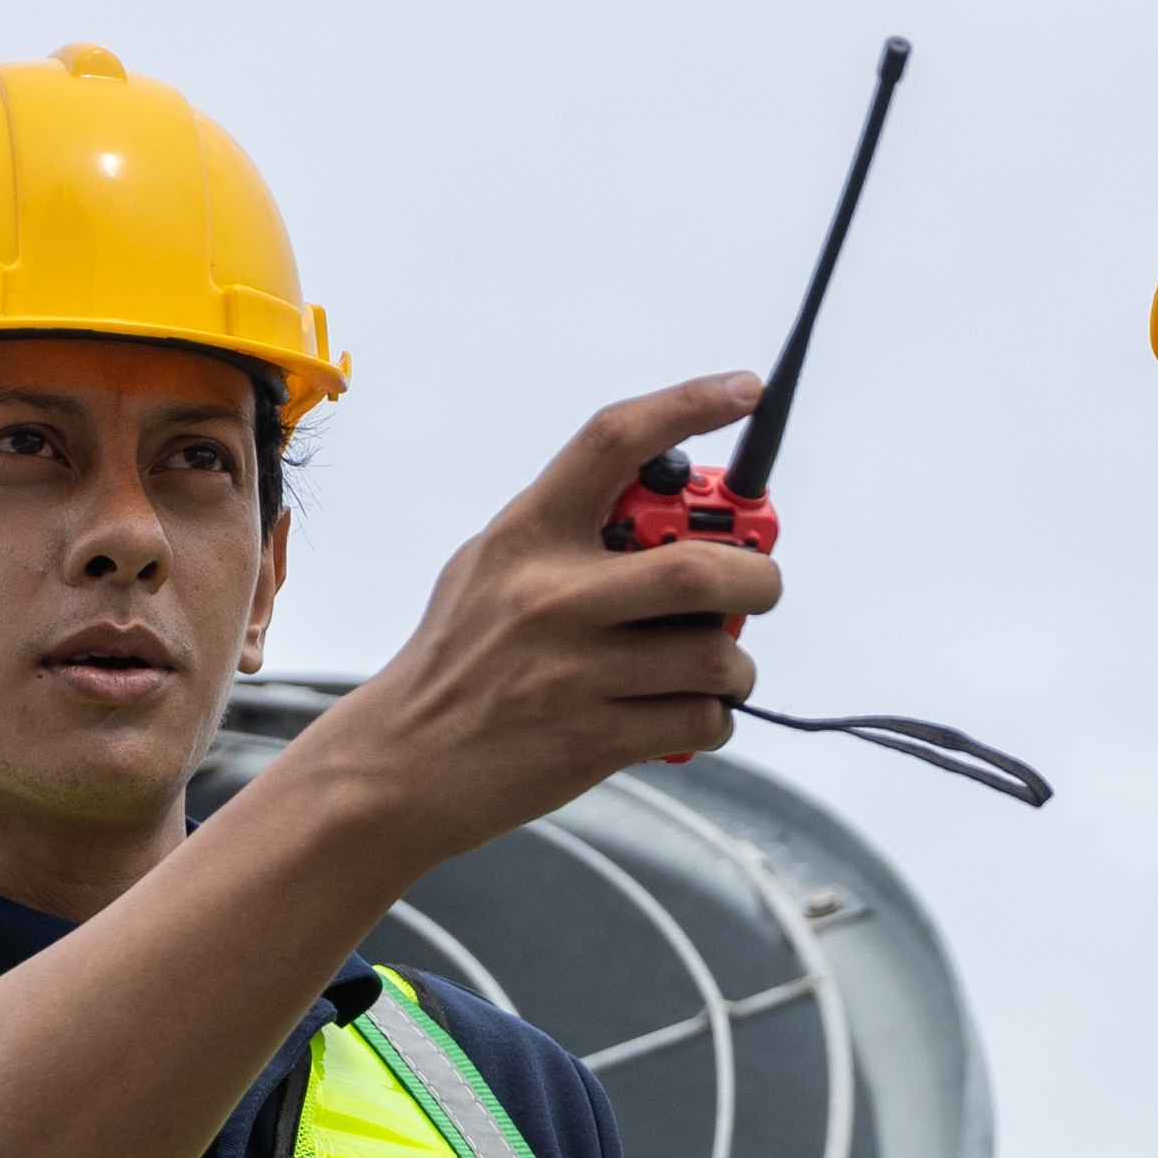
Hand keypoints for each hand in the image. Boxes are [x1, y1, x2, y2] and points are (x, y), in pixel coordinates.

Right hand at [274, 374, 786, 869]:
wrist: (398, 767)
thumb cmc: (454, 663)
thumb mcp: (485, 570)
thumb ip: (563, 537)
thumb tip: (665, 516)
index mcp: (526, 536)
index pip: (613, 442)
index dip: (689, 405)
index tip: (746, 390)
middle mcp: (550, 597)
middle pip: (700, 567)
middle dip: (758, 576)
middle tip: (758, 585)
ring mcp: (571, 672)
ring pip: (714, 655)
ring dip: (735, 663)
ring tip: (712, 668)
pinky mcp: (592, 739)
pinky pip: (700, 719)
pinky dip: (713, 717)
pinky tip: (685, 714)